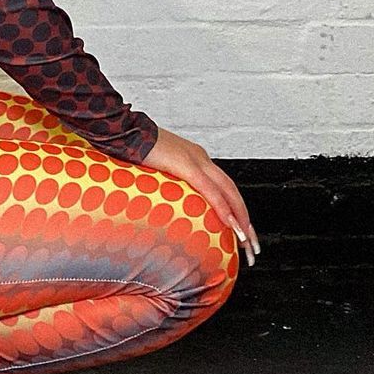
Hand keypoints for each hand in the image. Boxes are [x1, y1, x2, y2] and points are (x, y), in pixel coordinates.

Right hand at [142, 126, 260, 268]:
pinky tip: (231, 224)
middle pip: (232, 191)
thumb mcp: (155, 168)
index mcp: (194, 157)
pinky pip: (210, 190)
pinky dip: (223, 208)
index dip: (234, 209)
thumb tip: (165, 200)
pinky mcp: (186, 165)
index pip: (223, 186)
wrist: (122, 130)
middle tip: (252, 244)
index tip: (239, 230)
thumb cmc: (132, 149)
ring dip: (240, 218)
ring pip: (228, 192)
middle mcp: (200, 157)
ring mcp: (195, 160)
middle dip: (245, 219)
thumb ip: (166, 181)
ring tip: (246, 240)